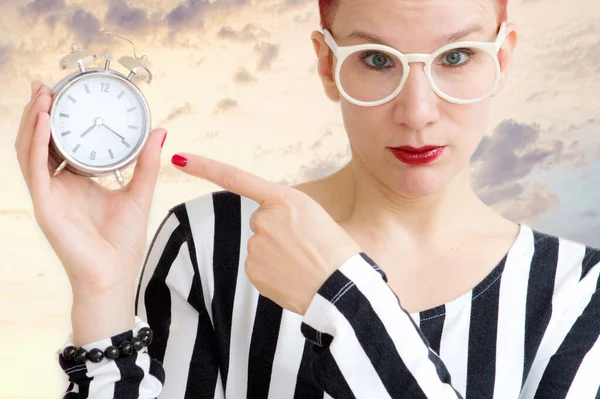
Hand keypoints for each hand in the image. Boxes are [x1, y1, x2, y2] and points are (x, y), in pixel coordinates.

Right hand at [15, 80, 166, 341]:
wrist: (115, 275)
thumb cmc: (123, 241)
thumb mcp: (139, 192)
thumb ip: (146, 162)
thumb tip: (160, 130)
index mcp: (75, 181)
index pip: (60, 141)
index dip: (57, 116)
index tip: (63, 89)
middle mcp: (58, 185)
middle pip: (39, 140)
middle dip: (39, 111)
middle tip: (45, 84)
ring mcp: (48, 195)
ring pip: (29, 150)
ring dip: (33, 121)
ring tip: (41, 94)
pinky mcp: (45, 206)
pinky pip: (35, 169)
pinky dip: (37, 143)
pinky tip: (44, 120)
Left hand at [172, 152, 360, 314]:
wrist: (342, 288)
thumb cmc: (338, 252)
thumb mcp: (317, 217)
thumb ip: (287, 214)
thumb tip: (267, 228)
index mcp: (285, 199)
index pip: (236, 178)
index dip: (205, 167)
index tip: (179, 158)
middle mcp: (264, 218)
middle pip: (260, 222)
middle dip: (276, 233)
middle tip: (303, 247)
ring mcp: (256, 244)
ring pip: (258, 246)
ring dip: (275, 254)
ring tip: (301, 263)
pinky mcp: (252, 269)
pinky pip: (257, 266)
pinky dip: (271, 272)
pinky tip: (291, 277)